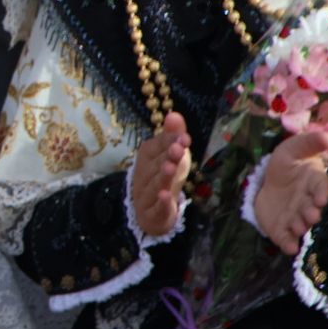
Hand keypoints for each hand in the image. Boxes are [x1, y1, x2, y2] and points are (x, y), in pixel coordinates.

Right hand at [130, 111, 191, 237]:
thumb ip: (172, 135)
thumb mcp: (169, 155)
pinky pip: (156, 208)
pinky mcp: (151, 214)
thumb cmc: (161, 177)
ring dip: (162, 177)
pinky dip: (160, 203)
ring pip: (154, 186)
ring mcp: (145, 196)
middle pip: (154, 166)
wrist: (148, 213)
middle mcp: (143, 176)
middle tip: (179, 150)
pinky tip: (165, 197)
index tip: (184, 138)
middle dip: (166, 157)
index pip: (154, 147)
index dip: (168, 141)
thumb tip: (174, 114)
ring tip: (171, 169)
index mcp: (146, 158)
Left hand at [253, 130, 327, 255]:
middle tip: (311, 215)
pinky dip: (288, 243)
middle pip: (312, 208)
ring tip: (298, 227)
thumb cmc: (287, 163)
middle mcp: (308, 202)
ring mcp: (296, 216)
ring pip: (301, 224)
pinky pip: (286, 237)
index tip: (321, 198)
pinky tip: (288, 247)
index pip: (322, 188)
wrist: (270, 182)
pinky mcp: (282, 228)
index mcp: (314, 182)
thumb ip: (307, 142)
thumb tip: (327, 136)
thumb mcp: (292, 148)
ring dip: (301, 227)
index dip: (322, 193)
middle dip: (312, 213)